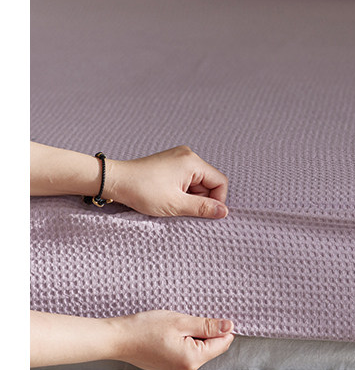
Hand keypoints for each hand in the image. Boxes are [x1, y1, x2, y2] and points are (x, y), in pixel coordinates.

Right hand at [31, 309, 234, 369]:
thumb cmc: (143, 329)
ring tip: (172, 331)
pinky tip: (168, 337)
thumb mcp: (180, 321)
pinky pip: (187, 355)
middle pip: (211, 348)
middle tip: (183, 324)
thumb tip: (228, 327)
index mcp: (191, 361)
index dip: (220, 328)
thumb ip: (208, 326)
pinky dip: (184, 343)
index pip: (222, 343)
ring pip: (199, 351)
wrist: (118, 339)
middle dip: (203, 333)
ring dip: (192, 338)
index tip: (208, 318)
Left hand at [107, 145, 228, 218]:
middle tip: (182, 208)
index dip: (217, 200)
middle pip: (209, 182)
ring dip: (189, 196)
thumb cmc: (142, 191)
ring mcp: (178, 157)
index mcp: (192, 162)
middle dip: (200, 198)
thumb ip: (203, 208)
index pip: (220, 182)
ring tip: (171, 202)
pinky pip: (186, 178)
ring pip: (197, 182)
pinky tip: (168, 196)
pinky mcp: (170, 162)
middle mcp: (188, 155)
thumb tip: (224, 212)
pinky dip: (181, 190)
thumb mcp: (176, 204)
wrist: (115, 181)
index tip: (204, 213)